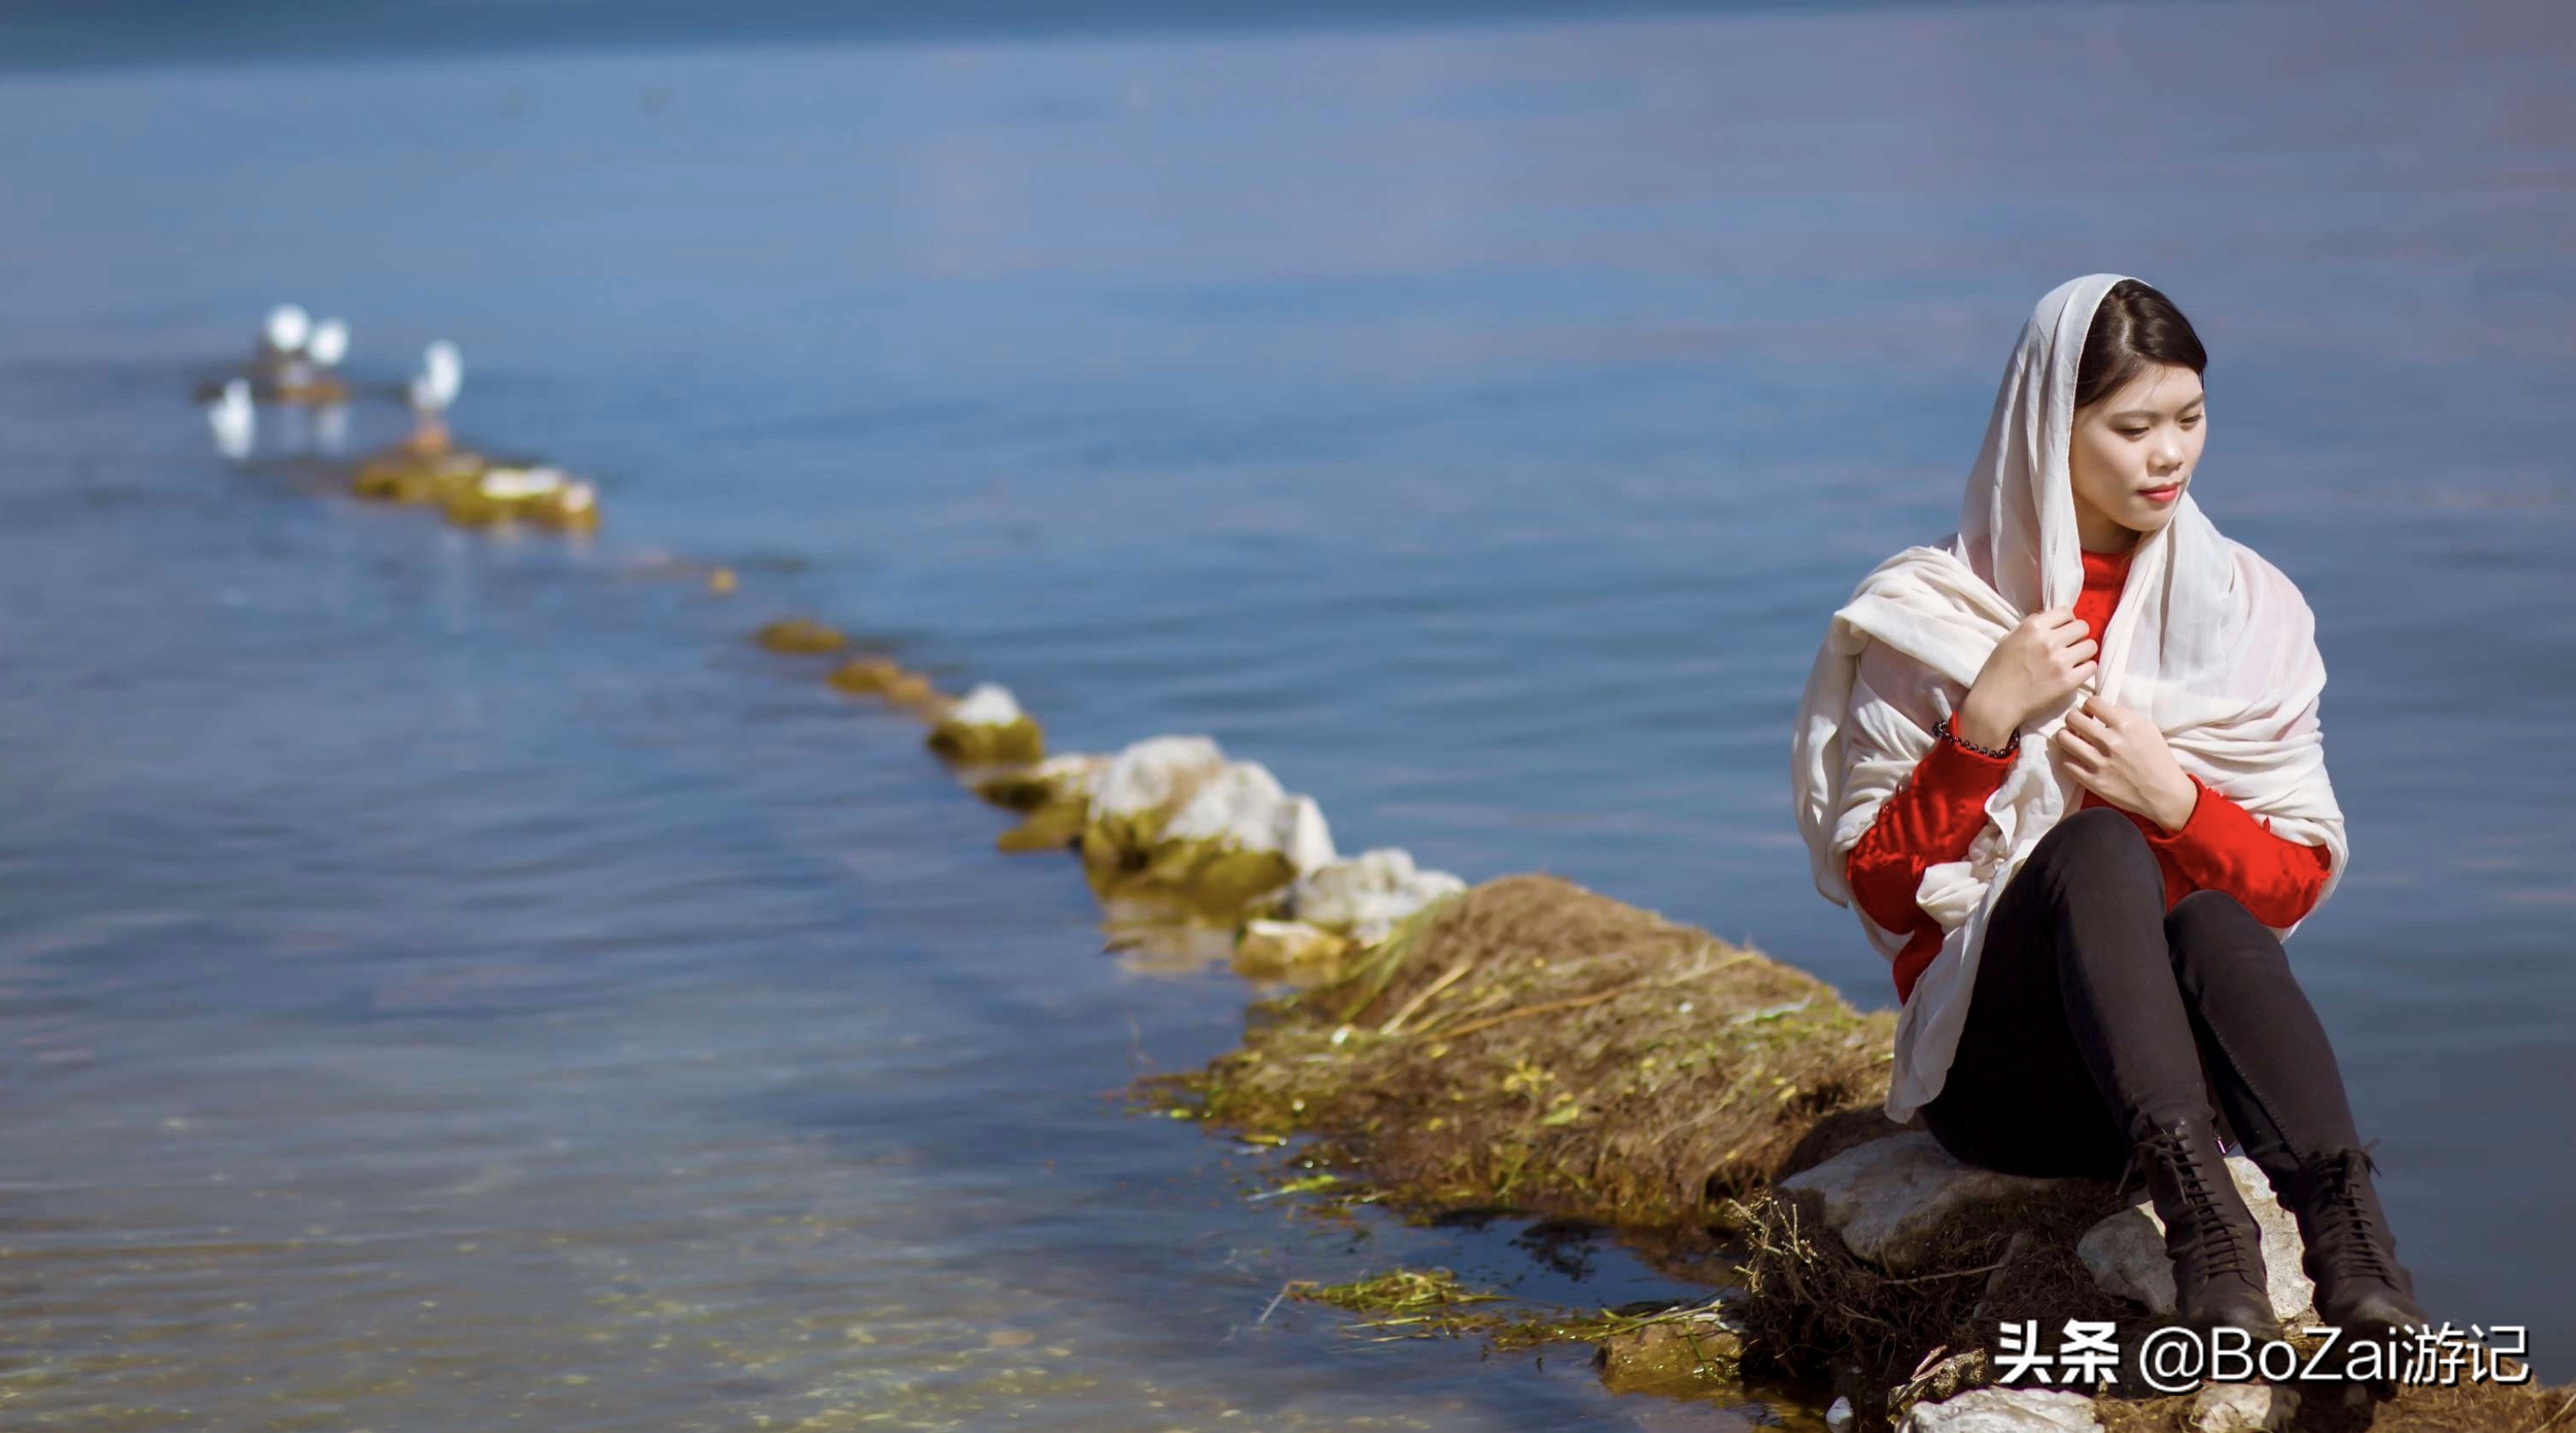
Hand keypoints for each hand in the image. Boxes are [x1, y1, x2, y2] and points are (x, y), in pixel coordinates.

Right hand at [1959, 608, 2097, 747]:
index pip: (2066, 612)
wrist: (1995, 703)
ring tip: (2074, 660)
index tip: (2063, 630)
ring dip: (2084, 652)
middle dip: (2078, 635)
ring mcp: (2060, 661)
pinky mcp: (2068, 681)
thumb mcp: (2008, 639)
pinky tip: (2075, 673)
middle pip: (2082, 627)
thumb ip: (2030, 627)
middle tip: (2070, 646)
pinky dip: (2085, 669)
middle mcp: (2048, 640)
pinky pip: (2092, 667)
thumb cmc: (1997, 671)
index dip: (2067, 621)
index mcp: (2032, 627)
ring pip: (2091, 646)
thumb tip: (2051, 621)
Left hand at [2051, 694, 2197, 831]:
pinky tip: (2078, 759)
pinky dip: (2070, 759)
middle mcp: (2110, 742)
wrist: (2164, 794)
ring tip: (2075, 740)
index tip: (2092, 713)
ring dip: (2067, 737)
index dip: (2089, 706)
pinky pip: (2066, 763)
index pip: (2092, 702)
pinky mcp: (2093, 781)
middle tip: (2079, 725)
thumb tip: (2103, 707)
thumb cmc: (2158, 759)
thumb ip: (2125, 715)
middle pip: (2072, 718)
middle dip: (2074, 719)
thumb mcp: (2148, 729)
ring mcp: (2100, 762)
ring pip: (2064, 739)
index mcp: (2125, 725)